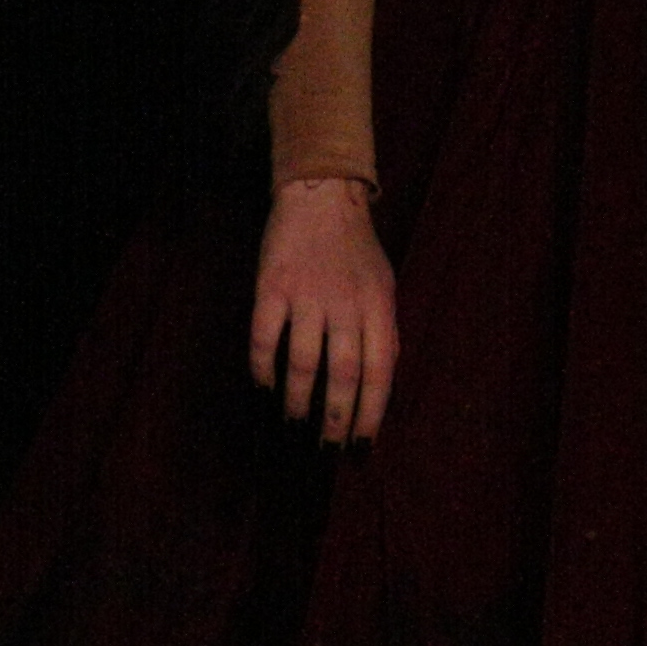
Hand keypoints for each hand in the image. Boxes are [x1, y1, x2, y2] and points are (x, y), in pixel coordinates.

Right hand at [250, 177, 397, 441]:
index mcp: (379, 305)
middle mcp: (346, 301)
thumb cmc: (356, 249)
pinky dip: (262, 369)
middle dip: (335, 419)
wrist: (322, 194)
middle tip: (326, 451)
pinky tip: (262, 391)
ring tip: (294, 429)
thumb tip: (379, 385)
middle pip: (344, 372)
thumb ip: (383, 331)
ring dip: (298, 402)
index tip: (360, 447)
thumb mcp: (383, 286)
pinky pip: (265, 336)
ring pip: (304, 361)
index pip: (380, 371)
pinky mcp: (272, 285)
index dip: (370, 413)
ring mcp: (307, 293)